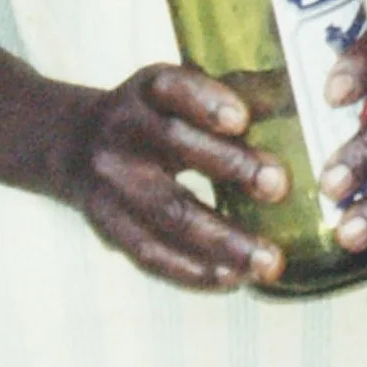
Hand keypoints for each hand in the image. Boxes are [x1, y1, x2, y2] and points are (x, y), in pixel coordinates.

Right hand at [54, 63, 288, 289]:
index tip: (242, 119)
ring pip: (167, 214)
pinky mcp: (107, 226)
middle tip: (279, 186)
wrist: (73, 145)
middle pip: (175, 148)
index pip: (173, 87)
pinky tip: (233, 278)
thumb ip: (220, 105)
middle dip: (230, 168)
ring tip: (267, 261)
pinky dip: (194, 271)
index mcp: (145, 91)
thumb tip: (293, 117)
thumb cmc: (153, 117)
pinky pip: (151, 254)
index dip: (205, 101)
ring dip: (222, 241)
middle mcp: (123, 132)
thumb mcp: (174, 94)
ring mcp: (110, 183)